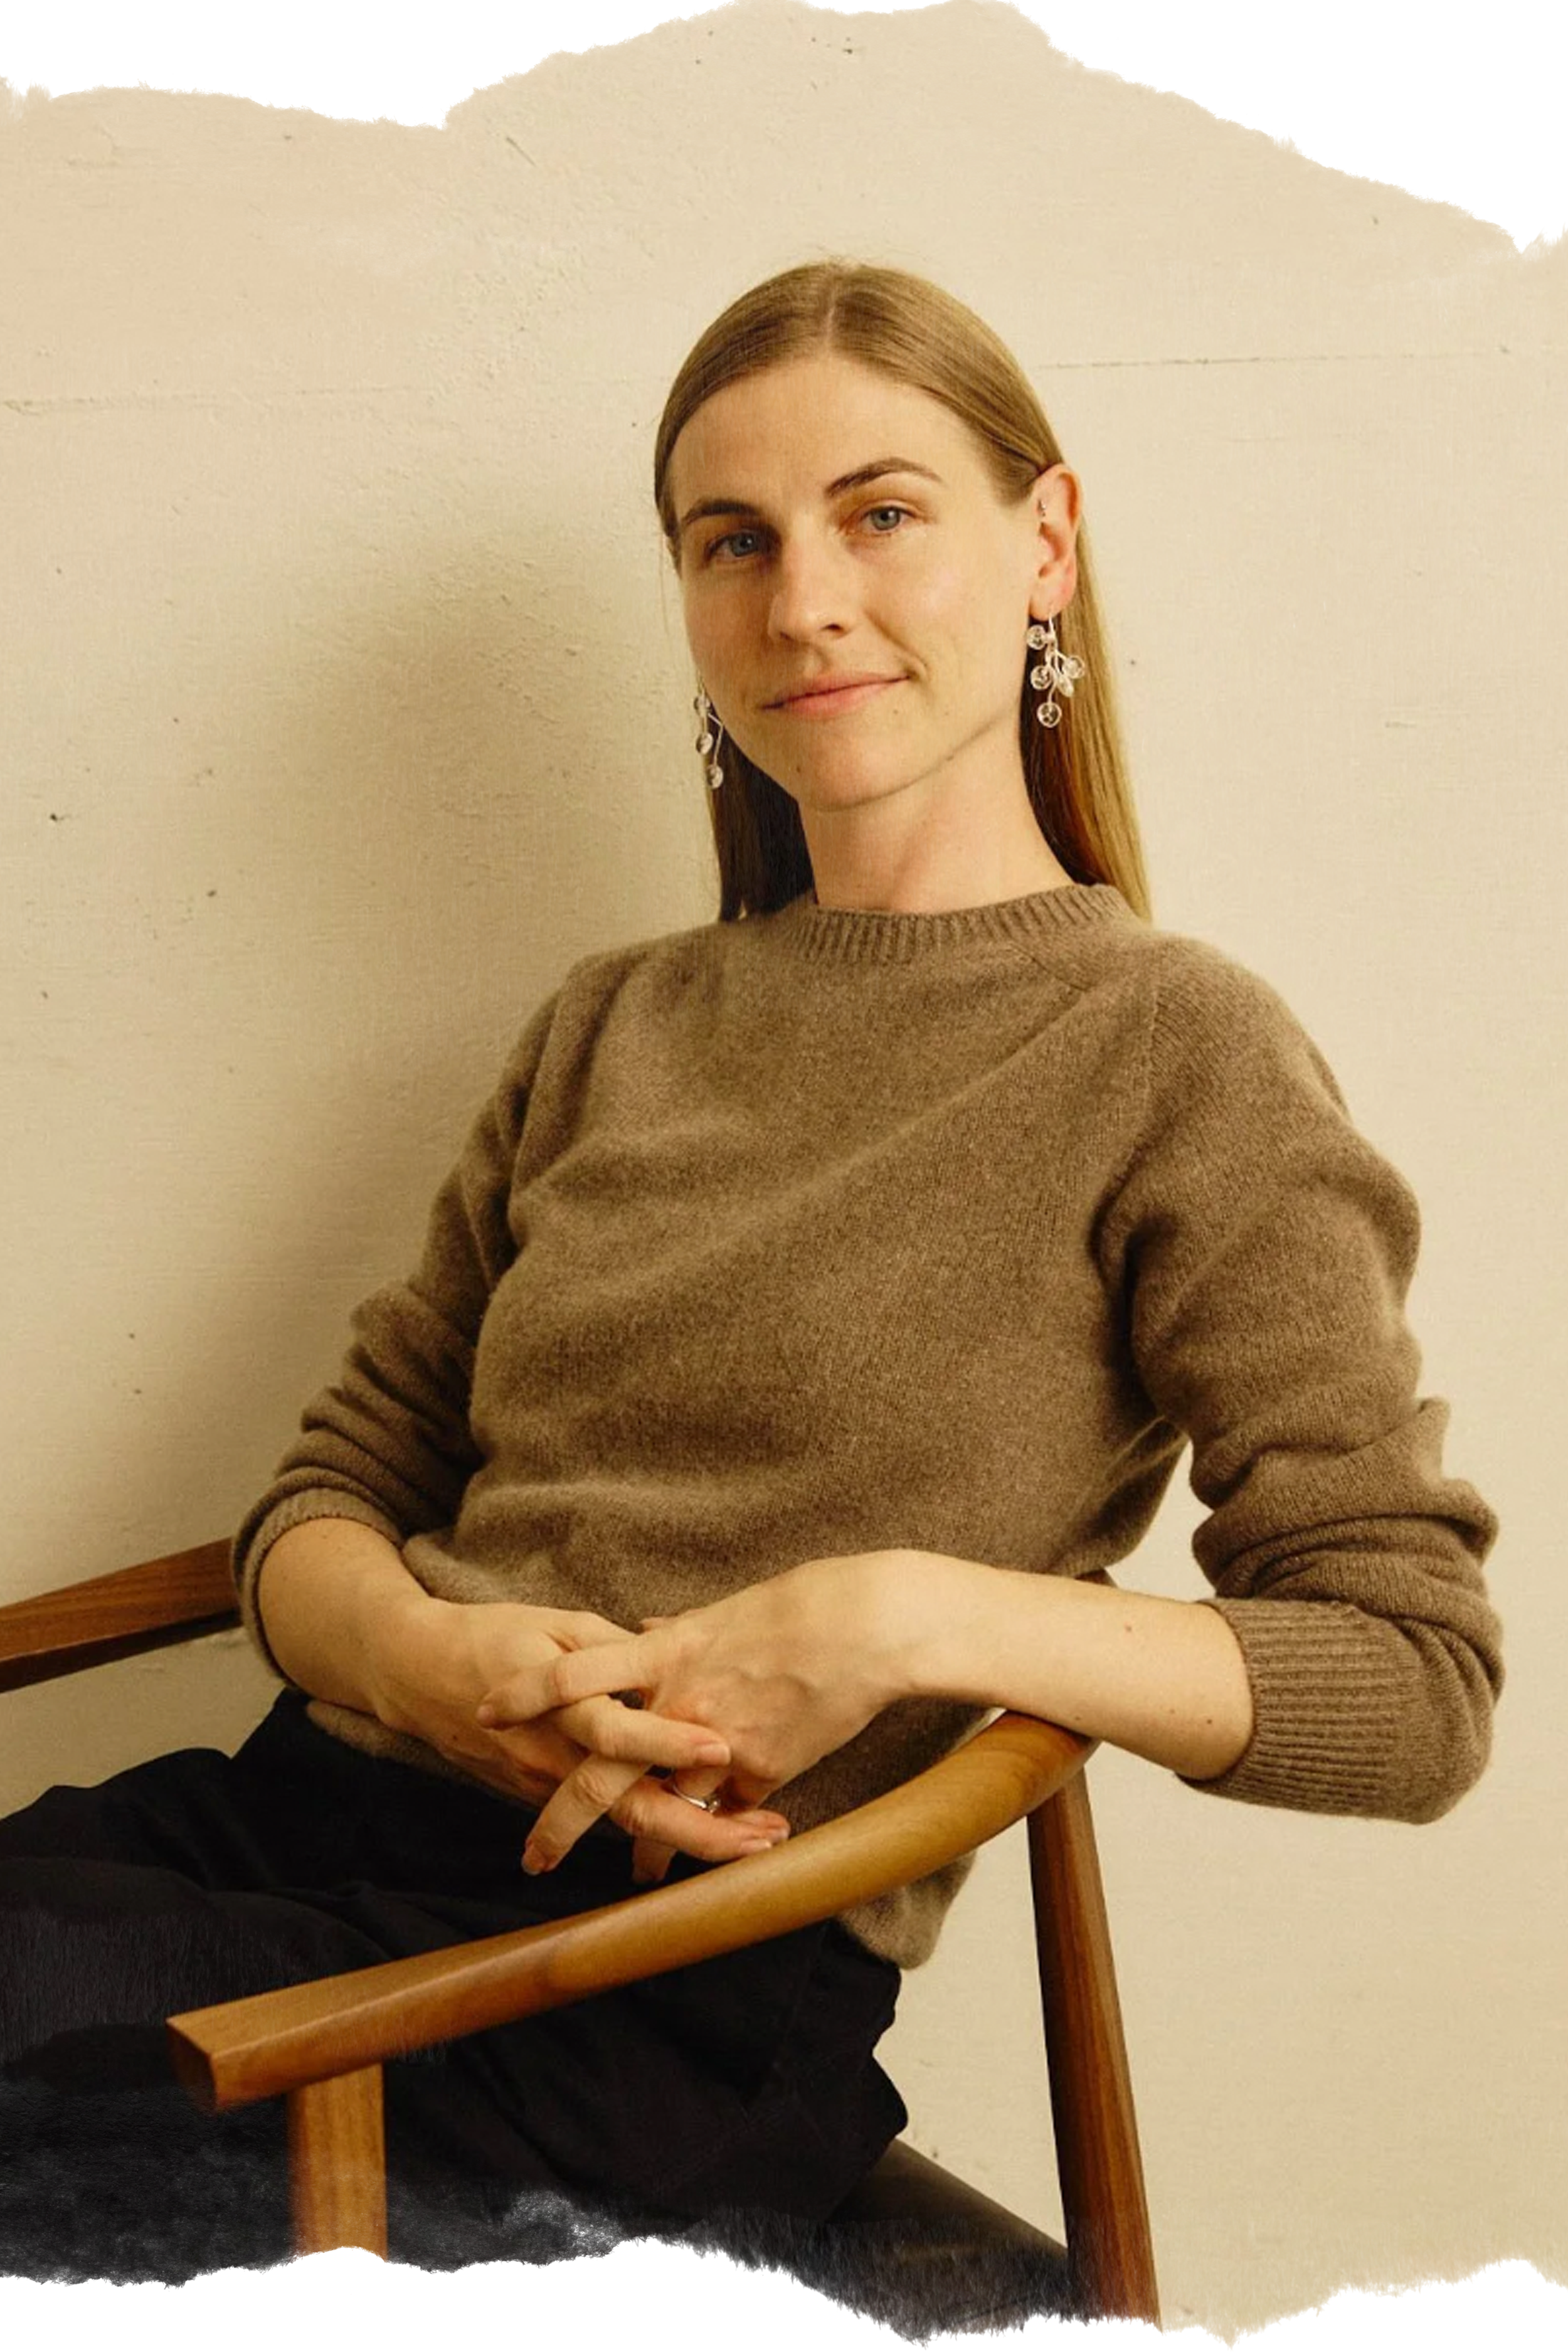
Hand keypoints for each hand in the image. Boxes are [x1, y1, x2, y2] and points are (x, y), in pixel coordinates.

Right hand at [371, 1596, 792, 1872]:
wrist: (416, 1672)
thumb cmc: (492, 1635)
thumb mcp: (557, 1623)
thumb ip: (616, 1649)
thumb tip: (673, 1660)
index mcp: (560, 1704)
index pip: (617, 1734)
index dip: (669, 1744)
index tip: (724, 1750)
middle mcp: (554, 1756)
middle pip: (629, 1808)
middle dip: (699, 1831)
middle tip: (761, 1838)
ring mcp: (545, 1783)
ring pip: (623, 1823)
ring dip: (688, 1836)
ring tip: (751, 1840)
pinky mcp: (539, 1793)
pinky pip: (604, 1816)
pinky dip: (654, 1828)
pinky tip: (707, 1830)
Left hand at [476, 1552, 914, 1878]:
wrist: (869, 1625)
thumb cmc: (802, 1604)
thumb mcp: (726, 1611)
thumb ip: (678, 1633)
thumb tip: (648, 1628)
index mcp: (665, 1652)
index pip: (573, 1673)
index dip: (525, 1693)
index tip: (485, 1710)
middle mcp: (679, 1705)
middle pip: (600, 1772)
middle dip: (559, 1821)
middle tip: (531, 1856)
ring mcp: (718, 1745)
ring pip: (661, 1813)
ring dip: (643, 1850)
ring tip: (631, 1878)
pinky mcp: (763, 1772)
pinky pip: (725, 1818)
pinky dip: (718, 1839)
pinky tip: (717, 1855)